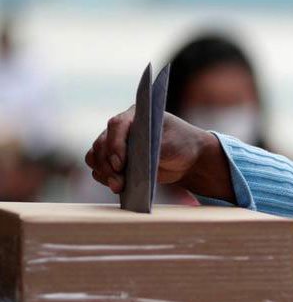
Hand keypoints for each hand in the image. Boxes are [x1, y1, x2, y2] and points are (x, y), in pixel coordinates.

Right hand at [85, 107, 234, 201]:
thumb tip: (136, 157)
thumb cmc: (181, 143)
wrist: (187, 158)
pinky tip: (116, 186)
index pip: (116, 126)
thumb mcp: (172, 143)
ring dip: (103, 172)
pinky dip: (104, 177)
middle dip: (107, 165)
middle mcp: (121, 128)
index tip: (120, 164)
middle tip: (119, 183)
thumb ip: (154, 147)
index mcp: (135, 115)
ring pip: (96, 156)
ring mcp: (116, 144)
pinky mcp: (116, 161)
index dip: (115, 145)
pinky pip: (99, 168)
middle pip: (101, 143)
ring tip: (118, 187)